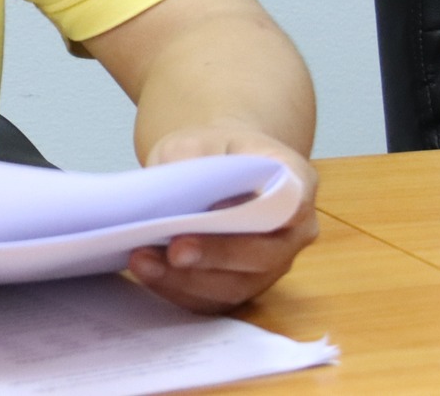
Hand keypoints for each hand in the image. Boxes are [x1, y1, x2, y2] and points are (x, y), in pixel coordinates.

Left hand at [126, 122, 318, 312]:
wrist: (218, 166)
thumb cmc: (214, 151)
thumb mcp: (199, 139)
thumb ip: (193, 161)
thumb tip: (170, 195)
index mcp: (296, 183)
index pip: (292, 204)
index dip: (259, 211)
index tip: (218, 209)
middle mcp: (292, 233)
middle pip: (263, 255)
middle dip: (216, 255)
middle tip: (175, 249)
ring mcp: (270, 265)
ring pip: (237, 285)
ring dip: (187, 280)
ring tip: (143, 261)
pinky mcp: (242, 286)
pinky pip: (214, 299)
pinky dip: (178, 289)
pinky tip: (147, 271)